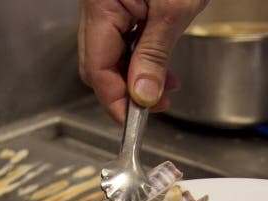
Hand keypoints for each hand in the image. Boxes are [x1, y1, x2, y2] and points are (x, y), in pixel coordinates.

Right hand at [78, 0, 207, 122]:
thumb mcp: (172, 11)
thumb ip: (154, 54)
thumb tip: (143, 96)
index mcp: (99, 5)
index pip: (96, 68)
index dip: (116, 101)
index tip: (135, 122)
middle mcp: (95, 5)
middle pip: (99, 64)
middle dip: (126, 91)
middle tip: (155, 106)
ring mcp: (105, 5)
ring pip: (110, 54)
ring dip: (135, 76)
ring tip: (165, 89)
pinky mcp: (118, 3)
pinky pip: (121, 38)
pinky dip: (138, 56)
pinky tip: (159, 66)